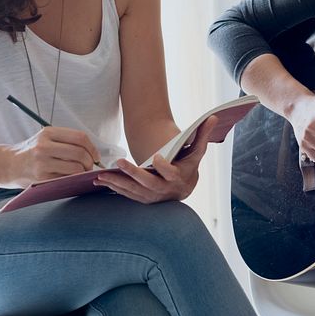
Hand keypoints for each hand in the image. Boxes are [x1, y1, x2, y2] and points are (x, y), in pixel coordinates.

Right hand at [6, 127, 100, 186]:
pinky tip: (71, 178)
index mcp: (48, 133)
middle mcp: (44, 146)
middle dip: (90, 162)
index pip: (80, 137)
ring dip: (83, 172)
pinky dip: (73, 180)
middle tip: (90, 167)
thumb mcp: (45, 138)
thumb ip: (66, 141)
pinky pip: (66, 179)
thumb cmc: (32, 152)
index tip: (96, 156)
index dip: (92, 148)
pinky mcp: (41, 178)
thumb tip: (92, 152)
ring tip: (80, 173)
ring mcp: (42, 163)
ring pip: (75, 168)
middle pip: (80, 153)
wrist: (9, 165)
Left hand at [94, 116, 218, 203]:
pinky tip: (100, 181)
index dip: (164, 166)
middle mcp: (165, 190)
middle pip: (148, 184)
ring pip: (134, 191)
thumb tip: (214, 116)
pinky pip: (127, 194)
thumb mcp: (196, 150)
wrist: (184, 186)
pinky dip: (114, 188)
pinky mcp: (143, 198)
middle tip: (119, 162)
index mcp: (179, 178)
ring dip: (118, 183)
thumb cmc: (188, 164)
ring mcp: (153, 196)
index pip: (171, 173)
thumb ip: (203, 134)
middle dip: (133, 174)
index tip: (156, 157)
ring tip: (102, 176)